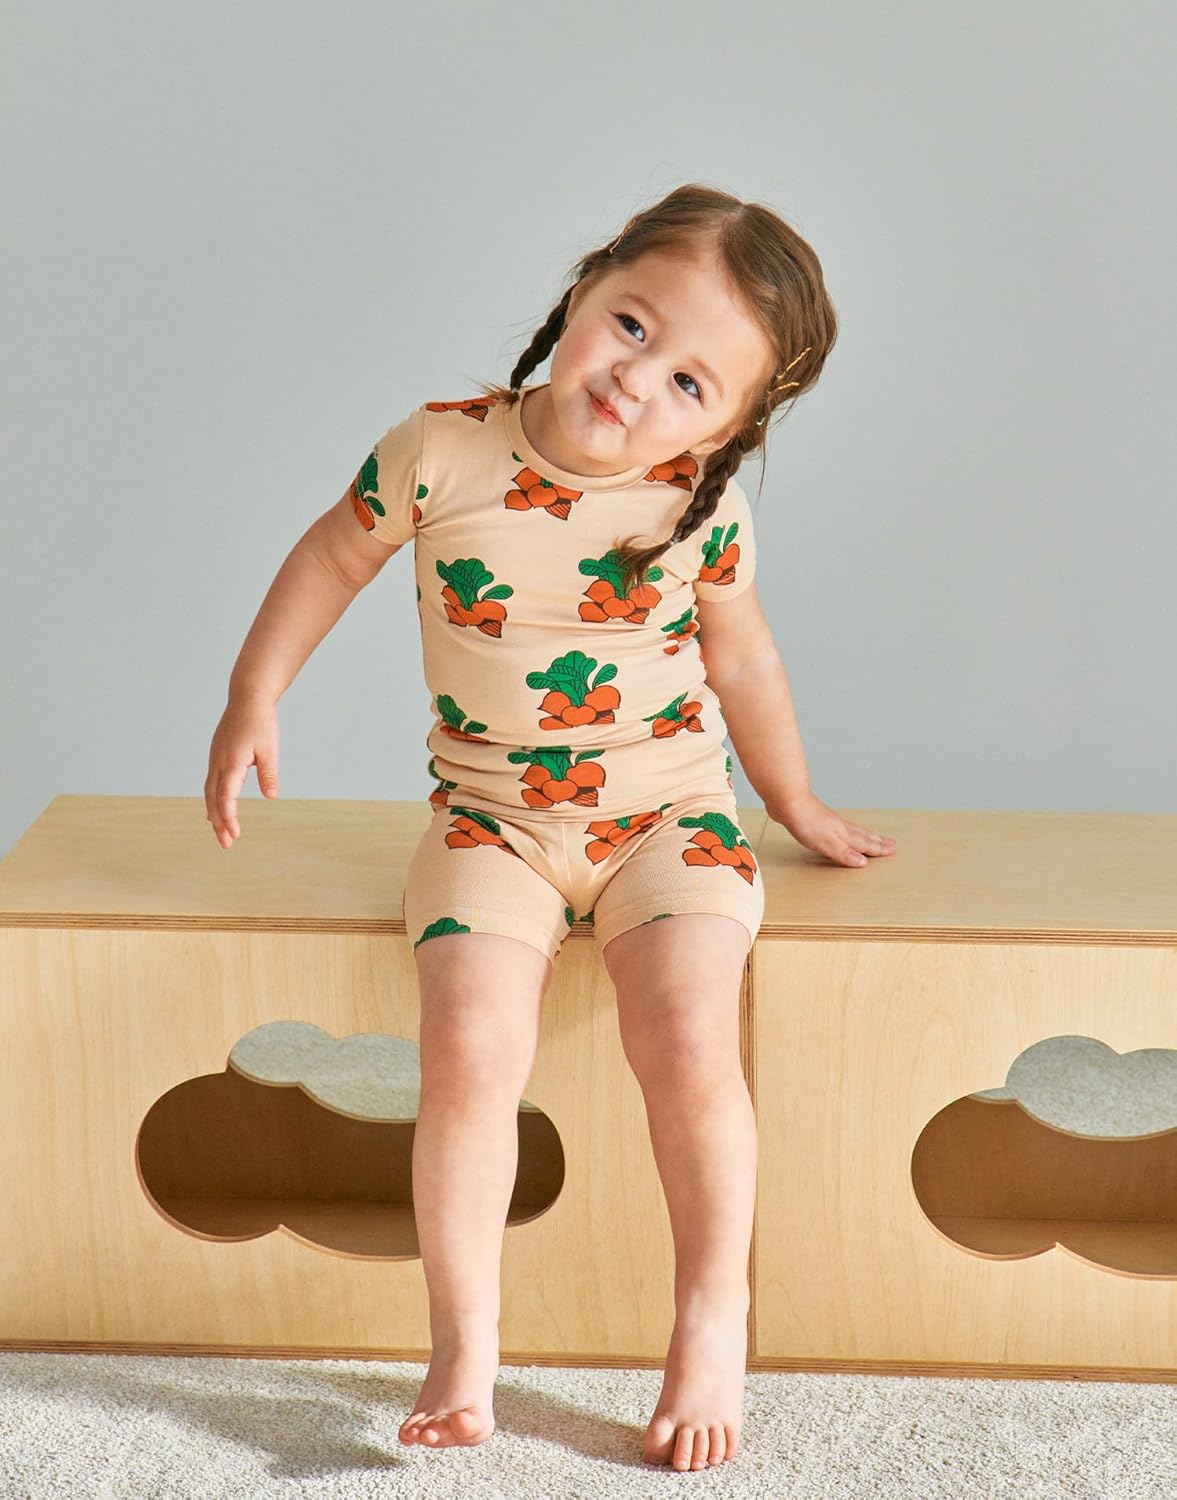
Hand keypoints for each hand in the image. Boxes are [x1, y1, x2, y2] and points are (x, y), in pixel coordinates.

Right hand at [204, 696, 280, 847]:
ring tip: (221, 833)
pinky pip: (210, 783)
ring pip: (209, 792)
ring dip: (214, 814)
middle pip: (213, 799)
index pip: (226, 797)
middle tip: (227, 844)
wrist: (247, 697)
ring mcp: (215, 758)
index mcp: (232, 761)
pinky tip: (215, 810)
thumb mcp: (270, 749)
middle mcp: (218, 762)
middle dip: (219, 823)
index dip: (228, 817)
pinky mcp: (216, 755)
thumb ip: (269, 774)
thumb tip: (271, 797)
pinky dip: (212, 800)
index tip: (234, 835)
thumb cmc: (261, 721)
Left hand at [769, 791, 895, 867]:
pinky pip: (838, 829)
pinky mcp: (816, 821)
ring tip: (872, 837)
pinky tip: (840, 831)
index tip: (892, 850)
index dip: (878, 849)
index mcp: (843, 833)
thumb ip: (844, 853)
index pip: (864, 844)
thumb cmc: (806, 821)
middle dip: (876, 841)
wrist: (788, 801)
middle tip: (890, 843)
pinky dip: (847, 831)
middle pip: (862, 835)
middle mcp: (839, 826)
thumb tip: (863, 863)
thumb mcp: (827, 843)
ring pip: (852, 830)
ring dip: (864, 835)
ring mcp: (828, 822)